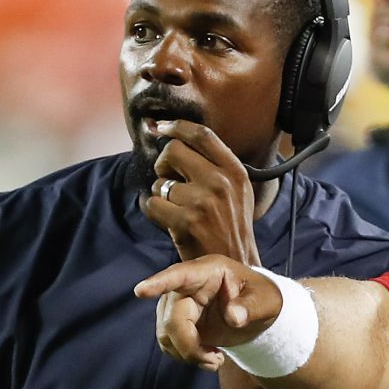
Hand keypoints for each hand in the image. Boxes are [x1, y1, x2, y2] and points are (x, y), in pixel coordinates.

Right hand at [133, 255, 283, 368]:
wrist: (256, 311)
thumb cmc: (262, 297)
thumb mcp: (265, 301)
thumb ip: (250, 307)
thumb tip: (234, 316)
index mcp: (207, 272)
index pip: (179, 275)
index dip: (158, 283)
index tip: (140, 291)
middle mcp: (186, 286)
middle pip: (172, 319)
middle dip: (189, 346)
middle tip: (217, 360)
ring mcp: (178, 304)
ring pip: (166, 334)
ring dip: (188, 354)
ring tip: (216, 359)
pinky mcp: (176, 322)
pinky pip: (168, 343)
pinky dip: (186, 356)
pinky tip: (208, 357)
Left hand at [142, 120, 260, 264]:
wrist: (234, 262)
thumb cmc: (229, 224)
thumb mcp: (236, 188)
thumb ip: (215, 163)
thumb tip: (176, 135)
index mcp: (234, 170)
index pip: (202, 135)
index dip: (177, 126)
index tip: (161, 127)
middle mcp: (221, 182)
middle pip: (174, 151)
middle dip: (163, 163)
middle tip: (168, 178)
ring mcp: (203, 202)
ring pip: (160, 182)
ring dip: (160, 194)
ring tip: (176, 208)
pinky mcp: (186, 222)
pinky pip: (152, 204)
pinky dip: (154, 211)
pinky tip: (168, 220)